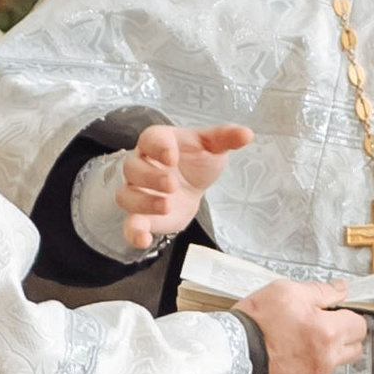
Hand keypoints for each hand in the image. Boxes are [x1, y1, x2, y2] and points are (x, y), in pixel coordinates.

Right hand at [119, 121, 249, 252]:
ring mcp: (138, 191)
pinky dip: (133, 232)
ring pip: (126, 196)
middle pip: (132, 168)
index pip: (150, 139)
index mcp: (158, 142)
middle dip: (150, 177)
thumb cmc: (197, 159)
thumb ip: (226, 138)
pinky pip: (129, 224)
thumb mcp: (213, 146)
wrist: (192, 183)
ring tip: (167, 206)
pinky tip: (144, 240)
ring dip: (143, 202)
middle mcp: (142, 165)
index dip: (158, 147)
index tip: (172, 157)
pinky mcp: (141, 216)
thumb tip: (246, 134)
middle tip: (172, 185)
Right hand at [244, 278, 367, 373]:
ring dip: (319, 359)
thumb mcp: (285, 292)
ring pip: (330, 368)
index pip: (359, 326)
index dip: (346, 317)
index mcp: (327, 333)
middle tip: (315, 330)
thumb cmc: (253, 326)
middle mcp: (326, 361)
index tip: (336, 317)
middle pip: (352, 349)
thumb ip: (320, 291)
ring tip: (291, 349)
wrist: (229, 358)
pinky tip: (284, 366)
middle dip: (340, 338)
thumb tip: (340, 290)